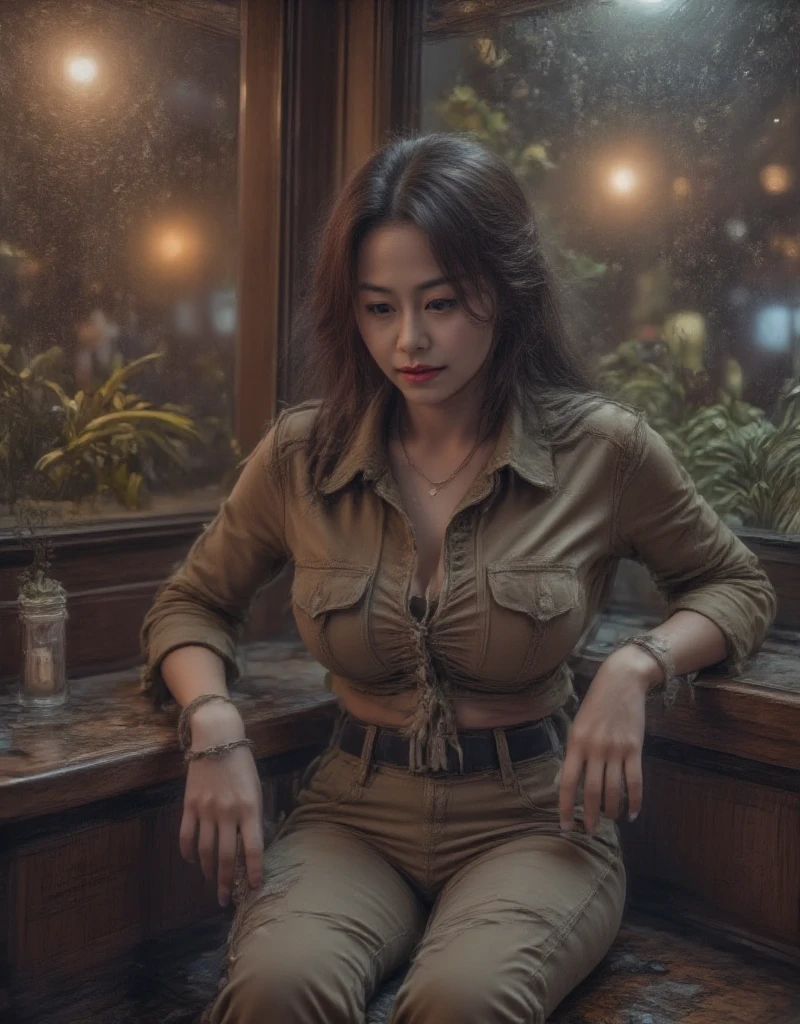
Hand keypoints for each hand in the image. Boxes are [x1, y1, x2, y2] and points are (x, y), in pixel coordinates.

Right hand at [179, 702, 263, 905]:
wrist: (217, 739)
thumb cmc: (242, 765)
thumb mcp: (256, 789)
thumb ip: (254, 817)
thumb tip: (251, 848)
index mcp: (250, 808)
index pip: (253, 848)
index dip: (254, 871)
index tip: (254, 888)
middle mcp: (228, 812)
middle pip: (227, 856)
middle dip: (227, 882)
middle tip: (226, 899)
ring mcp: (206, 809)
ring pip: (205, 851)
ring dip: (209, 871)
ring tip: (213, 881)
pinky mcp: (189, 805)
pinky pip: (186, 837)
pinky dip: (188, 854)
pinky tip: (193, 861)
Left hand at [559, 645, 658, 834]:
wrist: (621, 682)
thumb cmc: (596, 705)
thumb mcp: (577, 726)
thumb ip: (574, 753)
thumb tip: (567, 781)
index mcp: (576, 743)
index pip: (566, 782)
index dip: (564, 807)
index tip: (564, 826)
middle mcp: (594, 749)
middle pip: (591, 791)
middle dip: (589, 815)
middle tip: (589, 830)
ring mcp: (616, 749)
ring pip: (613, 790)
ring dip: (611, 810)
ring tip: (608, 819)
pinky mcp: (635, 749)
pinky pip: (635, 781)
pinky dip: (635, 801)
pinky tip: (632, 813)